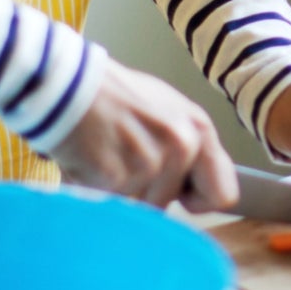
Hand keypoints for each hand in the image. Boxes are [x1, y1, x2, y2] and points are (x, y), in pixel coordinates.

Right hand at [48, 58, 237, 210]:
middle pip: (168, 205)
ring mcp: (151, 161)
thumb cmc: (113, 95)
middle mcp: (183, 145)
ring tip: (106, 152)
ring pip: (137, 206)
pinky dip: (94, 188)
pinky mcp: (117, 175)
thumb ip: (187, 147)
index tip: (178, 194)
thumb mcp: (167, 111)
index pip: (222, 194)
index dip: (196, 201)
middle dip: (144, 194)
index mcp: (199, 129)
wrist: (68, 83)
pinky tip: (89, 157)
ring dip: (117, 190)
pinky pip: (108, 202)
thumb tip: (197, 188)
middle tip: (125, 158)